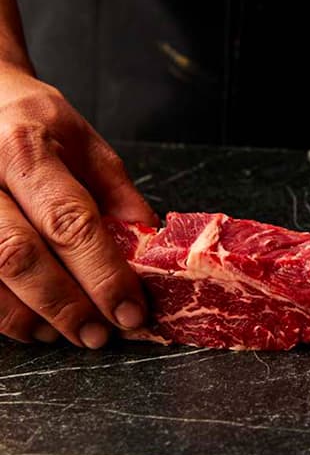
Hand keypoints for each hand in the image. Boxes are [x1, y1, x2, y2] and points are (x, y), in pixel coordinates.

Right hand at [0, 63, 155, 347]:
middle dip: (66, 305)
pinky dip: (3, 314)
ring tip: (70, 334)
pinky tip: (32, 325)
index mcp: (26, 149)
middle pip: (19, 256)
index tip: (130, 309)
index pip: (70, 221)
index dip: (103, 273)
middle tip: (100, 334)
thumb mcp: (81, 139)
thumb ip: (116, 190)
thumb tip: (149, 241)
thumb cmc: (28, 119)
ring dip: (31, 317)